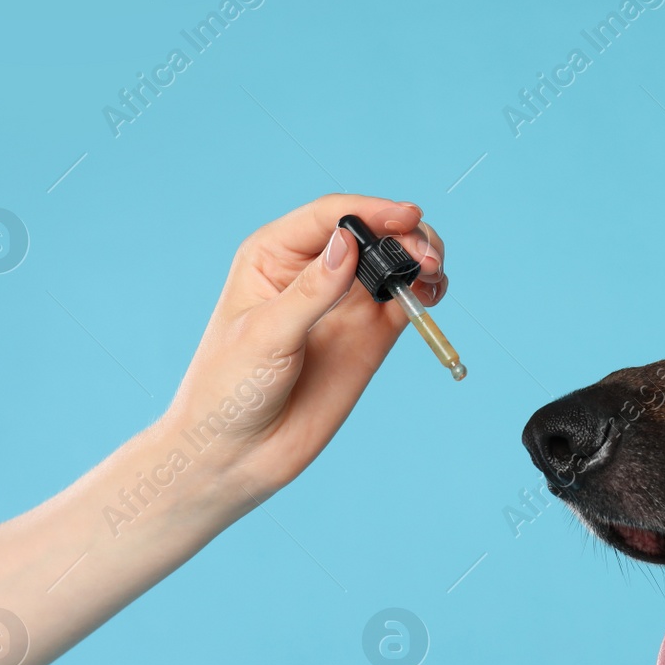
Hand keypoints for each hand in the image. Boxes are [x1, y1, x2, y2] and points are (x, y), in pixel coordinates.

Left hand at [162, 193, 446, 508]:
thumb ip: (310, 291)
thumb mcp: (265, 335)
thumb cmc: (229, 389)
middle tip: (427, 257)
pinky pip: (404, 300)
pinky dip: (425, 290)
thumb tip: (348, 243)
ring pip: (392, 261)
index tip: (406, 217)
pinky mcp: (368, 335)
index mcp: (274, 255)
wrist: (238, 453)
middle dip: (403, 236)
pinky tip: (434, 293)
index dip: (371, 212)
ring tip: (435, 273)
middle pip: (369, 233)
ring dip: (419, 258)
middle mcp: (313, 270)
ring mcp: (343, 303)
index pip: (330, 217)